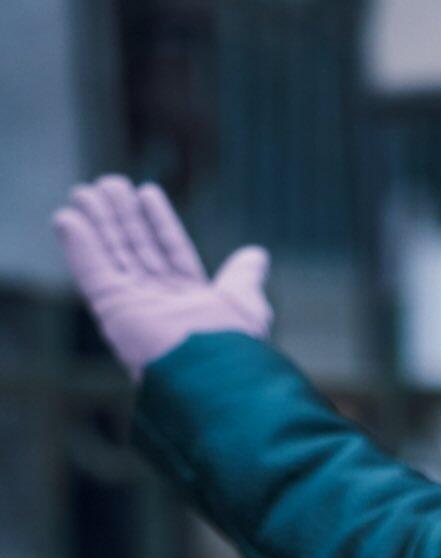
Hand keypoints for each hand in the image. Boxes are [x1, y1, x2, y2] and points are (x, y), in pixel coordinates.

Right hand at [51, 176, 272, 380]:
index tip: (147, 192)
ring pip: (112, 255)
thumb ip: (243, 277)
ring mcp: (133, 306)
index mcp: (190, 300)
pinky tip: (66, 219)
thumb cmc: (234, 343)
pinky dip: (78, 247)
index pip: (171, 250)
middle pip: (136, 249)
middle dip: (122, 216)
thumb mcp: (246, 303)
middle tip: (107, 183)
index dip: (159, 221)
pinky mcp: (111, 310)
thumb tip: (257, 256)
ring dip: (97, 222)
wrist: (211, 374)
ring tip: (83, 191)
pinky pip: (92, 272)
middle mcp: (159, 303)